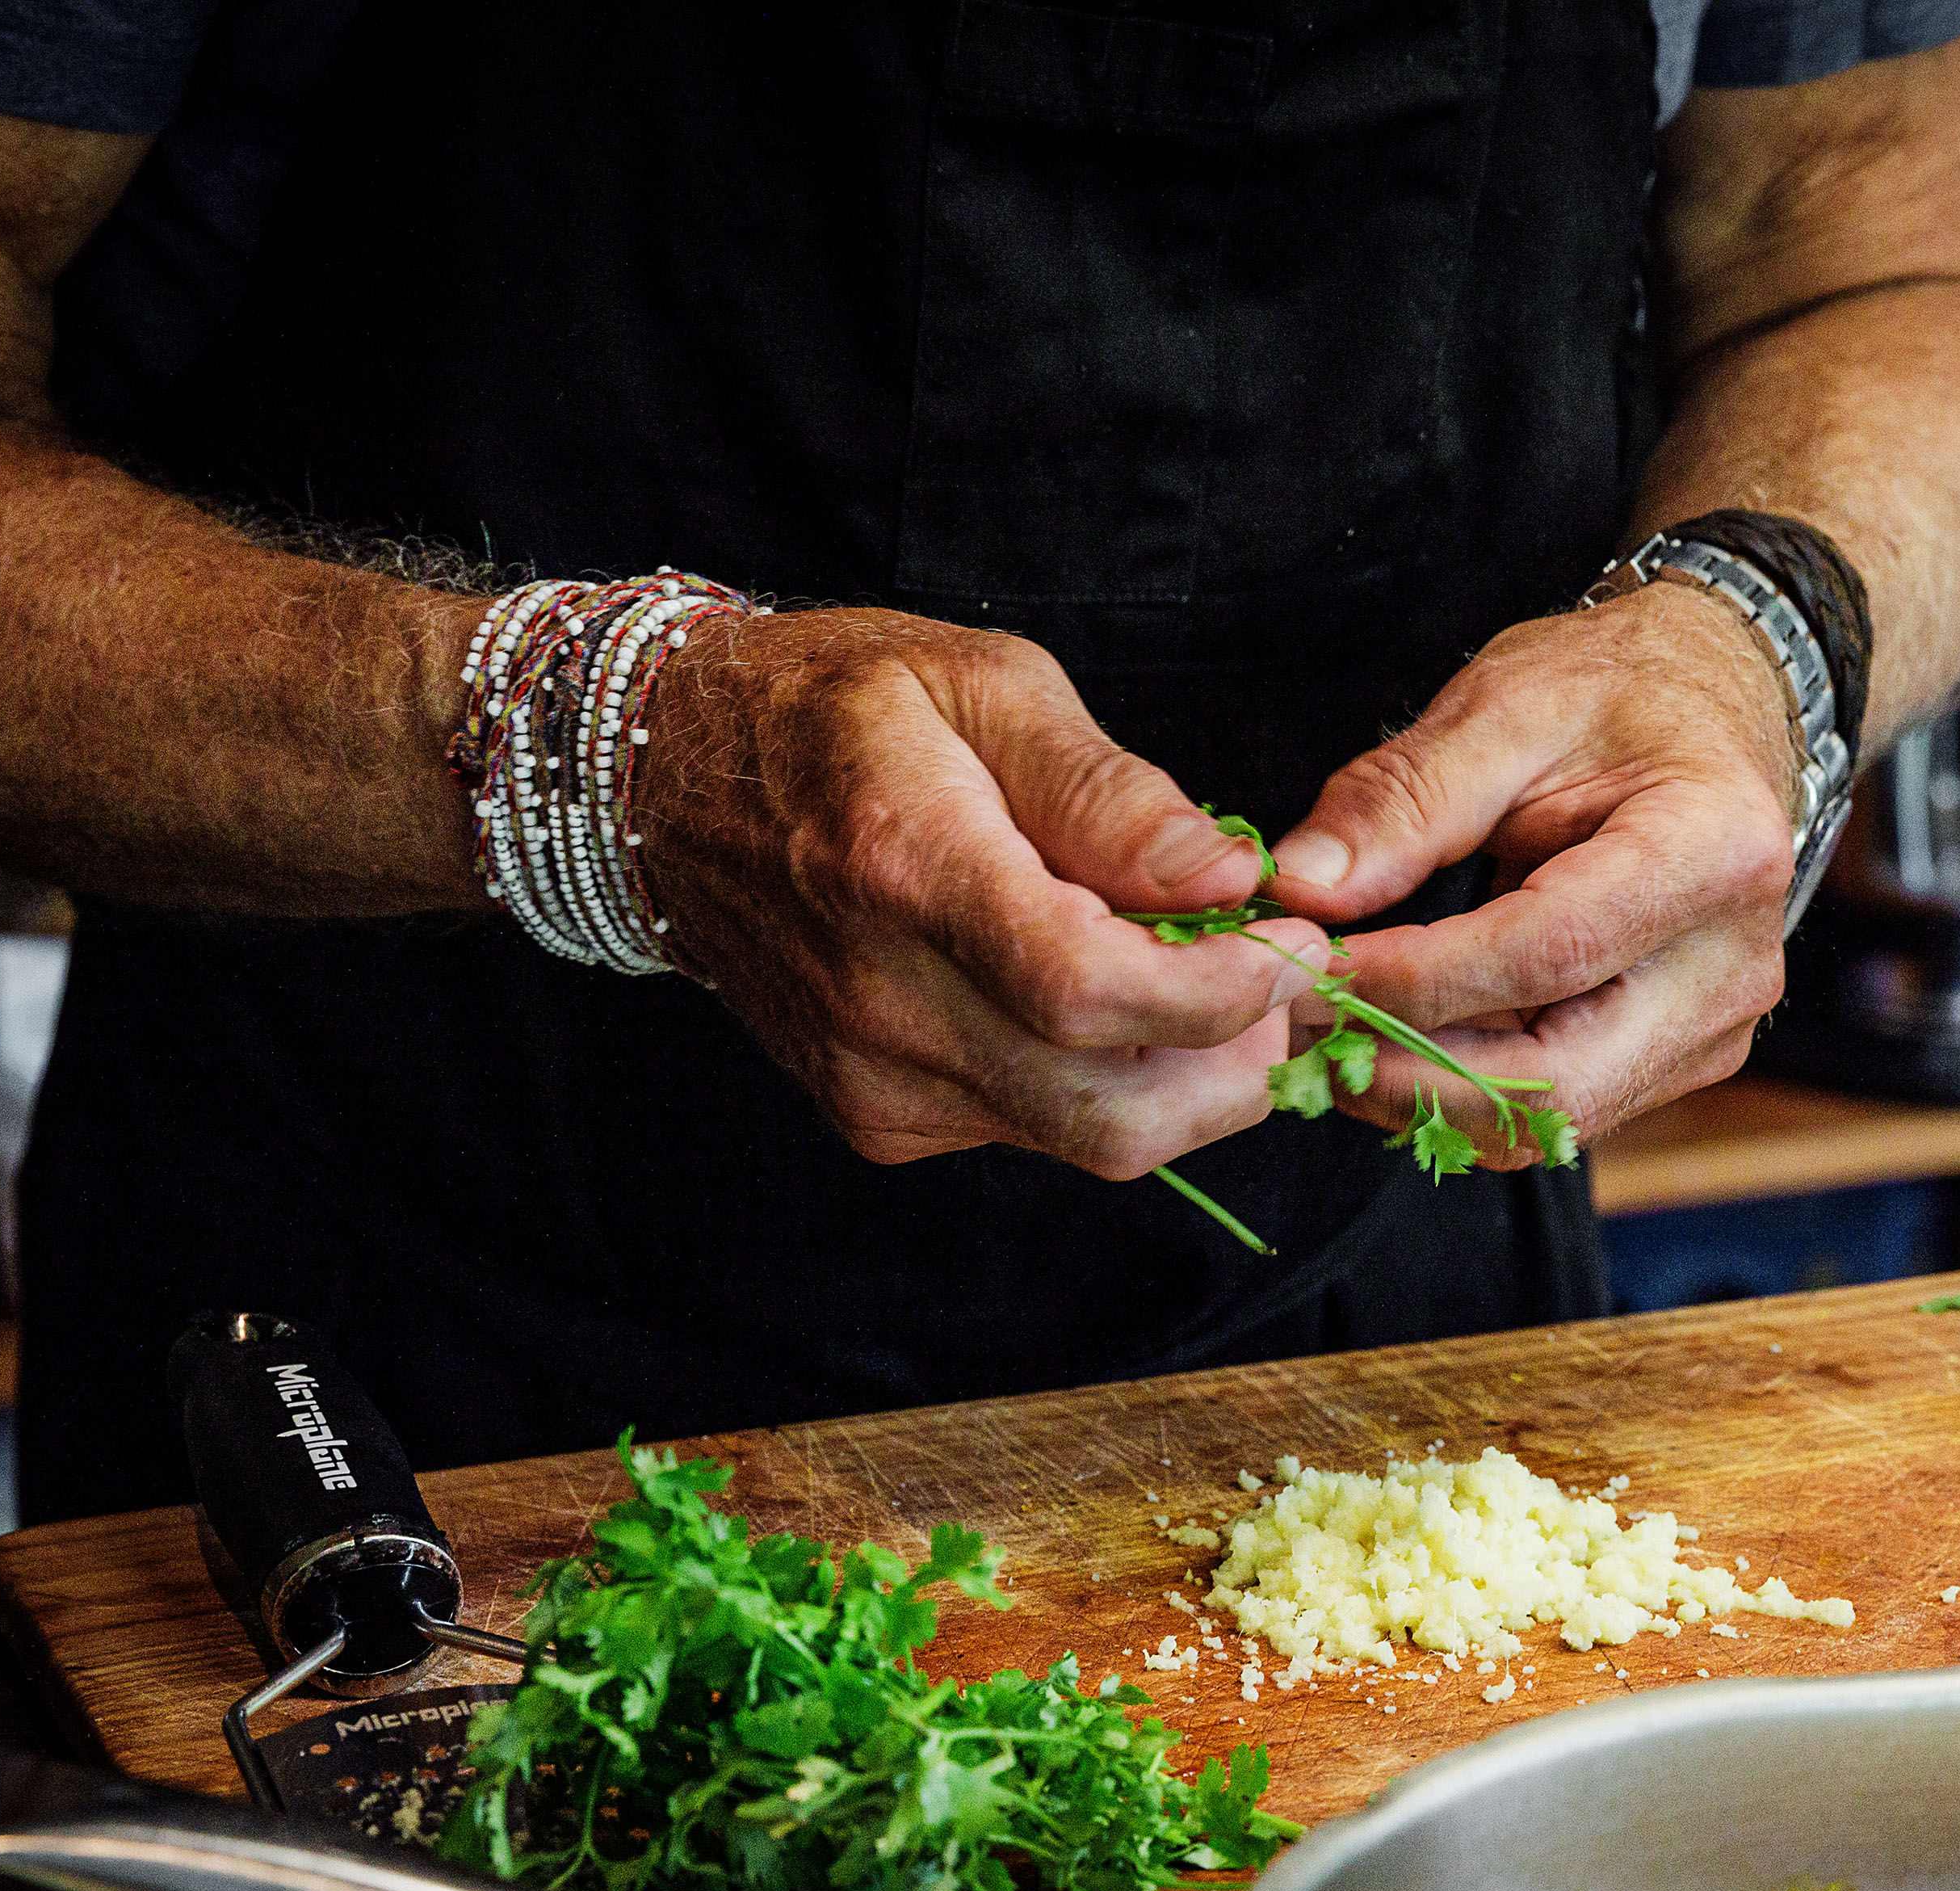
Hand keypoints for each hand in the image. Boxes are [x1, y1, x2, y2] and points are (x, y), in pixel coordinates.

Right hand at [627, 609, 1325, 1175]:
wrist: (667, 785)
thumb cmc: (834, 710)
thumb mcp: (982, 684)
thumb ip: (1108, 789)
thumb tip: (1227, 878)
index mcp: (904, 869)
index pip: (1090, 989)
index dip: (1221, 991)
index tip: (1292, 943)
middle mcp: (880, 1000)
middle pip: (1110, 1106)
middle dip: (1236, 1058)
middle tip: (1283, 976)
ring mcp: (873, 1078)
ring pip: (1090, 1138)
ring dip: (1187, 1079)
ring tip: (1214, 984)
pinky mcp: (878, 1120)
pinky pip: (1037, 1130)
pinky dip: (1107, 1083)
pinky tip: (1107, 1003)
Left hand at [1266, 583, 1798, 1161]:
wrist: (1709, 714)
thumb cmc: (1616, 695)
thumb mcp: (1505, 707)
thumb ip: (1402, 800)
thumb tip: (1300, 891)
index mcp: (1713, 852)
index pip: (1548, 953)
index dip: (1415, 979)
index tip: (1309, 969)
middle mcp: (1731, 965)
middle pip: (1558, 1080)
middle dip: (1410, 1072)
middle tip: (1300, 1028)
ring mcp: (1711, 1028)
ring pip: (1549, 1117)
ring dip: (1422, 1093)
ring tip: (1330, 1032)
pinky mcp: (1676, 1060)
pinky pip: (1555, 1110)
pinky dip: (1459, 1089)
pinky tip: (1390, 1038)